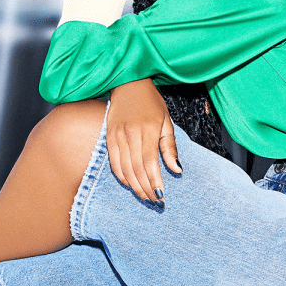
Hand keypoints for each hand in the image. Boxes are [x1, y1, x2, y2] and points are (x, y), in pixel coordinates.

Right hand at [106, 79, 181, 203]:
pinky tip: (130, 184)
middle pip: (137, 169)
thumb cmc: (151, 102)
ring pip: (125, 169)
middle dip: (146, 188)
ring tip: (145, 196)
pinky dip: (121, 176)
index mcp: (148, 130)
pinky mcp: (108, 136)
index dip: (155, 182)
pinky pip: (113, 162)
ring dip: (135, 186)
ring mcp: (117, 135)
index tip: (162, 196)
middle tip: (155, 201)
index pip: (150, 163)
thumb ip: (169, 146)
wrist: (128, 83)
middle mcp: (131, 134)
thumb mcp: (166, 121)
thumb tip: (176, 170)